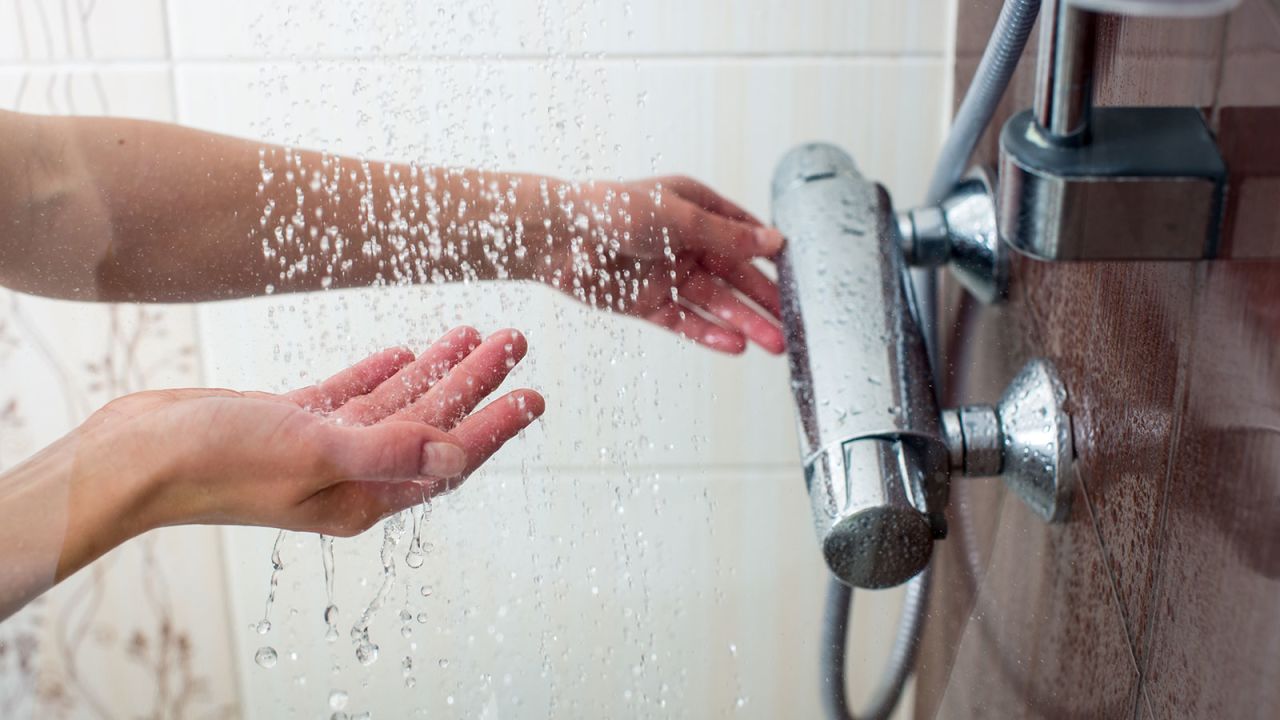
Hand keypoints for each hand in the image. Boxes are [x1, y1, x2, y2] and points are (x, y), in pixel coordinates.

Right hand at [58, 327, 541, 578]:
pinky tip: (408, 351)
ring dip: (437, 369)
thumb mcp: (311, 453)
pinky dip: (381, 373)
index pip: (449, 457)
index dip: (496, 425)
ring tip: (475, 332)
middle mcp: (351, 474)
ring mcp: (321, 448)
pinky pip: (352, 395)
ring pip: (397, 404)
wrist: (134, 457)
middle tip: (515, 340)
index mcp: (365, 494)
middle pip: (432, 422)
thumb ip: (387, 450)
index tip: (535, 394)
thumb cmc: (215, 463)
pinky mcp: (291, 423)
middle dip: (476, 382)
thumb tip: (457, 455)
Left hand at [527, 176, 785, 354]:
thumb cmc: (613, 210)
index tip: (801, 279)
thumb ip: (727, 235)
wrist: (557, 237)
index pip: (745, 234)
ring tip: (775, 345)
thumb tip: (774, 242)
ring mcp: (667, 274)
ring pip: (715, 304)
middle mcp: (686, 242)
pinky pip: (686, 321)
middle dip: (764, 301)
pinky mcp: (647, 303)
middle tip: (794, 326)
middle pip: (735, 276)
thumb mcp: (679, 218)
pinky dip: (710, 334)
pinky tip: (736, 346)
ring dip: (745, 323)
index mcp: (697, 208)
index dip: (772, 256)